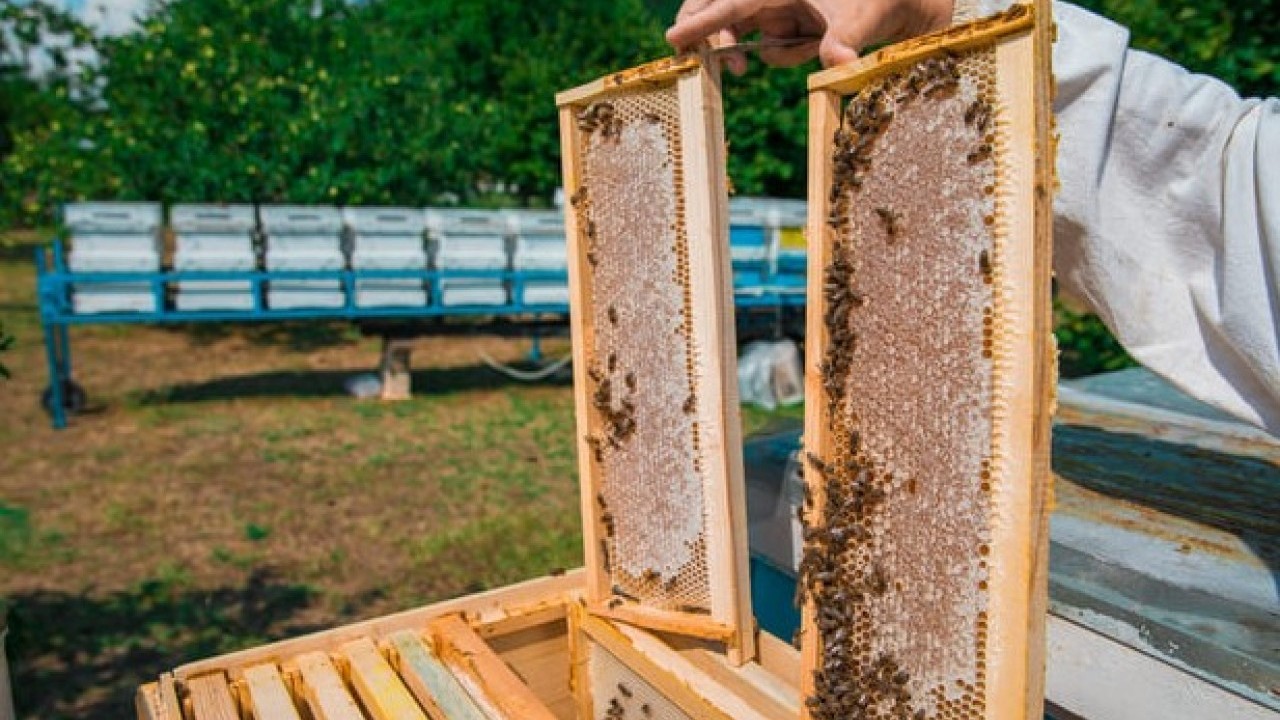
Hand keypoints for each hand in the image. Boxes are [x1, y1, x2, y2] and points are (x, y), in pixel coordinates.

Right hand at [666, 0, 954, 72]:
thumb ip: (845, 40)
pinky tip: (812, 44)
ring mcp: (783, 5)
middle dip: (713, 35)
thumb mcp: (865, 15)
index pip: (729, 4)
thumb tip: (838, 65)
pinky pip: (773, 43)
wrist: (911, 0)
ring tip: (794, 48)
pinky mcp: (793, 19)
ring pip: (748, 33)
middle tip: (720, 64)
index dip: (700, 23)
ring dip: (763, 49)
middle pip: (721, 11)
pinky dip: (786, 51)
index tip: (674, 40)